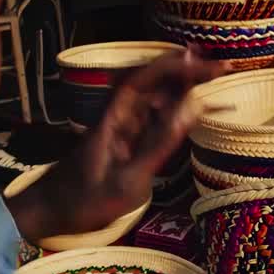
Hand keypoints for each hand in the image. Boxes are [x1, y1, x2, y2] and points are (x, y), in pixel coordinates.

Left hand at [7, 48, 223, 243]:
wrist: (48, 212)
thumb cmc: (84, 201)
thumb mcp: (128, 180)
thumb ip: (161, 143)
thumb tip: (192, 108)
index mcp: (114, 118)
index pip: (145, 78)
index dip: (175, 65)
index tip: (206, 61)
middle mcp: (118, 115)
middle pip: (154, 81)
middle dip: (188, 70)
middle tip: (225, 66)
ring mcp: (121, 126)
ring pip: (156, 96)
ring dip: (185, 85)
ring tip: (217, 79)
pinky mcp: (124, 139)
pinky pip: (154, 116)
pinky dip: (177, 107)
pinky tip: (196, 107)